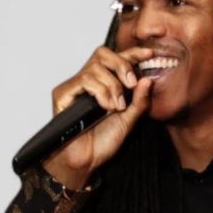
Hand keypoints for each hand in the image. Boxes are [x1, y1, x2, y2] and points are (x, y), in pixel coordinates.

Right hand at [42, 45, 154, 188]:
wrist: (87, 160)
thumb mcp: (129, 120)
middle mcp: (88, 81)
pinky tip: (105, 108)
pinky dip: (100, 92)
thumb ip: (139, 101)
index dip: (133, 53)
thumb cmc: (103, 142)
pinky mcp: (63, 94)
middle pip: (103, 54)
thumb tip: (148, 79)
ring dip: (112, 86)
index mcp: (104, 84)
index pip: (117, 59)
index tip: (150, 54)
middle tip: (131, 84)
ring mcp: (74, 87)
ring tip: (116, 107)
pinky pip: (84, 80)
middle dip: (121, 65)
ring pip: (95, 67)